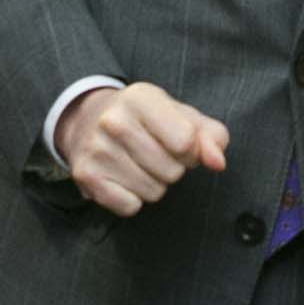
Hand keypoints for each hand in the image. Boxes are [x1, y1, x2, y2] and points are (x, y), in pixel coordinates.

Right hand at [59, 82, 228, 217]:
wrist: (87, 121)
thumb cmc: (147, 121)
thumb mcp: (182, 117)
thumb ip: (211, 137)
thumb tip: (218, 162)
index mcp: (141, 98)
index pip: (187, 143)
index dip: (191, 151)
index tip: (178, 144)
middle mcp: (113, 121)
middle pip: (172, 172)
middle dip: (171, 169)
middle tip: (154, 154)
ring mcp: (96, 149)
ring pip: (153, 192)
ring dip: (153, 184)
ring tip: (138, 164)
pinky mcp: (85, 176)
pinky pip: (130, 206)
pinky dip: (132, 199)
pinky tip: (122, 178)